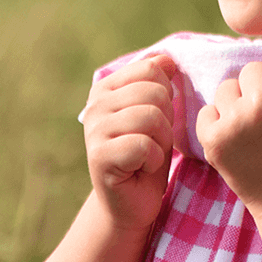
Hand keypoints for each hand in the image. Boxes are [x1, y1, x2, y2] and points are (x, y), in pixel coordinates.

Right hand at [83, 53, 182, 231]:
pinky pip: (144, 145)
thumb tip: (167, 58)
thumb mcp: (158, 112)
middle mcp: (95, 105)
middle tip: (153, 142)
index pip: (151, 68)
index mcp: (106, 87)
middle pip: (155, 92)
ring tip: (148, 154)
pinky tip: (141, 168)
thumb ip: (159, 82)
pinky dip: (153, 160)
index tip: (156, 119)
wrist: (131, 203)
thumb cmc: (147, 155)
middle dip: (166, 120)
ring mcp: (94, 130)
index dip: (166, 95)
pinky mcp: (99, 157)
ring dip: (162, 141)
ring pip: (152, 117)